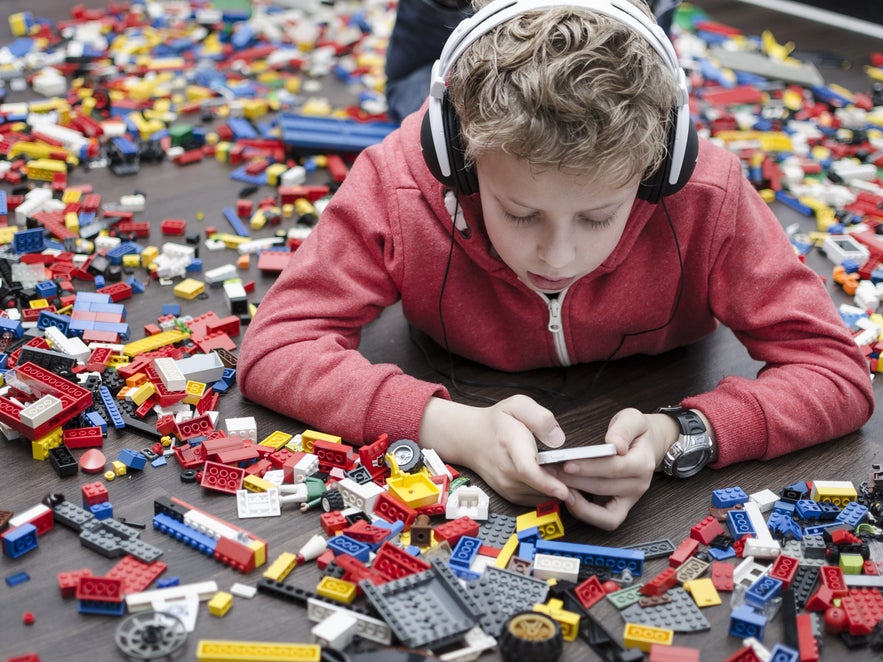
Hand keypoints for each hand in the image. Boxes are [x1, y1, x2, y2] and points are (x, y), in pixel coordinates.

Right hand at [419, 395, 570, 504]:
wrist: (471, 439)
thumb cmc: (497, 422)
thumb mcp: (518, 405)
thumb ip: (540, 417)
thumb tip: (558, 438)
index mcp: (510, 445)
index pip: (527, 469)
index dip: (547, 482)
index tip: (564, 490)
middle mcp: (506, 471)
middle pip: (539, 486)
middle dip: (563, 483)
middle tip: (578, 472)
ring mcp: (507, 486)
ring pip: (540, 495)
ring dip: (557, 487)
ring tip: (566, 471)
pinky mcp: (511, 495)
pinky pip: (536, 499)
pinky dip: (548, 492)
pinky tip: (554, 478)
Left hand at [549, 408, 677, 529]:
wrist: (645, 446)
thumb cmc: (635, 433)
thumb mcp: (632, 420)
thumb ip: (623, 429)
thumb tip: (615, 444)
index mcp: (642, 462)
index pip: (614, 467)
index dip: (589, 467)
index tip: (567, 463)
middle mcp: (639, 484)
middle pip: (603, 487)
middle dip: (573, 480)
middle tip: (550, 471)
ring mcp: (630, 499)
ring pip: (603, 509)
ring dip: (576, 499)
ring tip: (555, 484)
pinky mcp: (622, 508)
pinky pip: (607, 520)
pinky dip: (587, 514)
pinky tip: (569, 498)